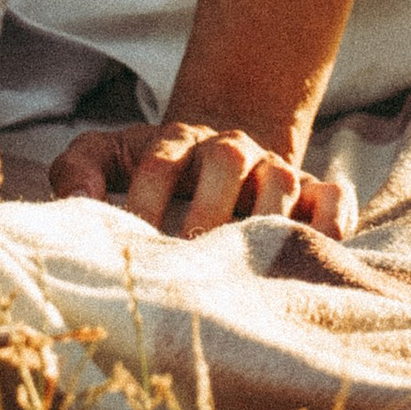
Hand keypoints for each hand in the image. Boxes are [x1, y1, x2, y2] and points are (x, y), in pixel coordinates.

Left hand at [48, 117, 356, 240]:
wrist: (218, 155)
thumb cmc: (151, 170)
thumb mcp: (109, 157)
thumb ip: (78, 171)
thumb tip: (75, 204)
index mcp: (177, 143)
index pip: (159, 162)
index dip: (144, 200)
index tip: (130, 242)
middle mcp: (230, 150)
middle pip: (226, 160)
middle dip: (208, 210)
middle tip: (189, 258)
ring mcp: (275, 170)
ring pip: (283, 179)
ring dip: (266, 216)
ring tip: (246, 266)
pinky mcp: (315, 194)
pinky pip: (335, 199)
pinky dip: (333, 221)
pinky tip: (317, 250)